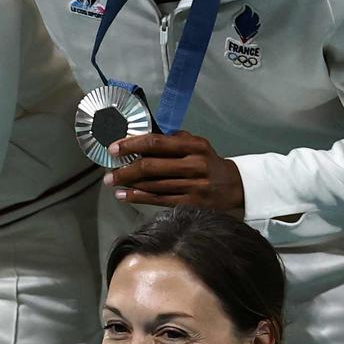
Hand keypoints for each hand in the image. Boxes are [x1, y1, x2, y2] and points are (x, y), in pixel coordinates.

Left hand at [109, 130, 244, 212]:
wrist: (234, 187)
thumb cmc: (208, 163)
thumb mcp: (197, 145)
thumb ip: (173, 140)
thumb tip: (140, 139)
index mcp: (194, 146)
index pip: (156, 142)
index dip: (131, 145)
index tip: (114, 148)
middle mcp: (194, 165)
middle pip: (151, 166)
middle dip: (125, 170)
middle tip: (109, 173)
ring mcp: (194, 186)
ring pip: (152, 185)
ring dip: (128, 184)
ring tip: (113, 183)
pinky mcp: (191, 204)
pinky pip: (159, 200)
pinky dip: (138, 197)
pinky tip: (125, 195)